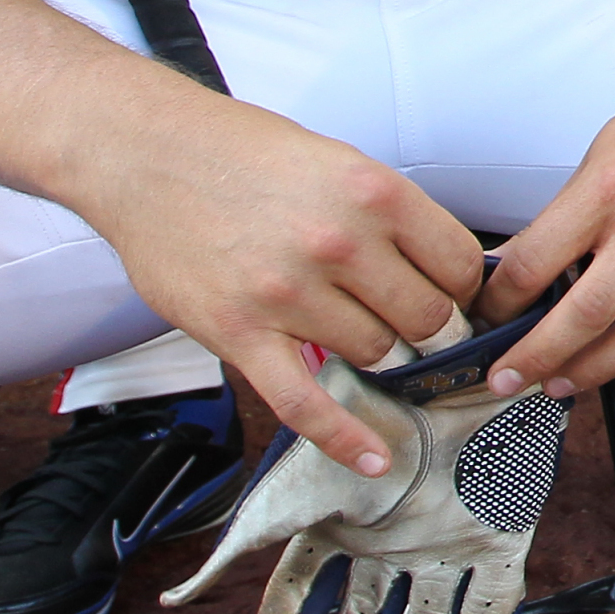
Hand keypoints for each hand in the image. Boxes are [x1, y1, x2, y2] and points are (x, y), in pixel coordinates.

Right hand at [76, 94, 484, 476]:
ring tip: (359, 334)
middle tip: (413, 326)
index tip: (455, 298)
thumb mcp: (339, 161)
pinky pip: (306, 404)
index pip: (460, 265)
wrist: (148, 155)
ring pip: (375, 354)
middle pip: (425, 319)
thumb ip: (390, 215)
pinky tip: (375, 459)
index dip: (466, 289)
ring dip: (377, 354)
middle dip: (428, 329)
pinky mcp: (240, 335)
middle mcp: (339, 242)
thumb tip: (442, 269)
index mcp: (373, 191)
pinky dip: (345, 439)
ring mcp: (288, 293)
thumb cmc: (245, 154)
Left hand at [478, 60, 614, 397]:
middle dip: (538, 358)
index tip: (488, 322)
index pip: (537, 261)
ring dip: (596, 372)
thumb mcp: (602, 154)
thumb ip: (565, 218)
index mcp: (610, 184)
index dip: (501, 304)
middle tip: (509, 378)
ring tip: (565, 381)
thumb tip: (516, 273)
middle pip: (588, 313)